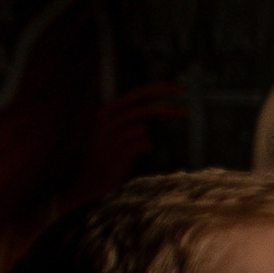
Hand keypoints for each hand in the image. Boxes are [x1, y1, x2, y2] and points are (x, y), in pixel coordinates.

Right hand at [68, 82, 186, 203]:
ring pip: (144, 129)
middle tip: (187, 110)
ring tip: (127, 154)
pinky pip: (145, 144)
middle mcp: (104, 119)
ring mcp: (110, 135)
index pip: (136, 93)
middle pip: (144, 108)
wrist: (87, 184)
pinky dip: (143, 150)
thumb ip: (130, 121)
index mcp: (104, 111)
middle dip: (167, 108)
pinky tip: (128, 160)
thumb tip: (154, 113)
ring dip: (143, 142)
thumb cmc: (104, 159)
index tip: (181, 89)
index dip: (159, 88)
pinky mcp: (117, 151)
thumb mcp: (114, 134)